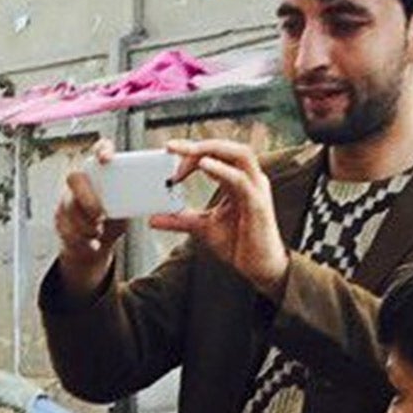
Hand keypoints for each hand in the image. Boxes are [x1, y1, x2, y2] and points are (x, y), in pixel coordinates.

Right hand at [54, 139, 129, 300]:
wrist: (97, 244)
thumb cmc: (115, 218)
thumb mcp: (127, 207)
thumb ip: (136, 199)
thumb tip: (161, 199)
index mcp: (101, 172)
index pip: (100, 149)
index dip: (102, 150)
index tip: (107, 159)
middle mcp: (80, 181)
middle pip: (75, 178)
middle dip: (87, 197)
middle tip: (101, 214)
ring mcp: (66, 200)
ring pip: (70, 208)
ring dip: (87, 225)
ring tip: (98, 232)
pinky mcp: (60, 221)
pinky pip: (67, 230)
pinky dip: (83, 240)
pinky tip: (93, 244)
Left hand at [151, 138, 289, 296]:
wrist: (259, 268)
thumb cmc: (239, 244)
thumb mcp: (202, 227)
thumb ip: (180, 219)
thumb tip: (153, 218)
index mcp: (238, 180)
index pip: (216, 154)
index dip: (192, 150)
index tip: (167, 151)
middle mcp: (250, 179)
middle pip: (228, 147)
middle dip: (199, 144)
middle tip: (171, 148)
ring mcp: (256, 189)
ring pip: (240, 154)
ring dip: (211, 150)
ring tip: (187, 154)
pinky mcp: (258, 204)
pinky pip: (241, 180)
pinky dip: (222, 170)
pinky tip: (204, 166)